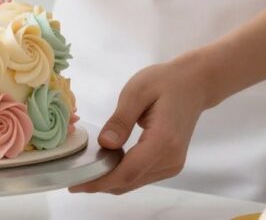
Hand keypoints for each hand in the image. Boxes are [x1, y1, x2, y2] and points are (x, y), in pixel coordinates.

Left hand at [69, 54, 213, 194]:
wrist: (194, 84)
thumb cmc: (165, 82)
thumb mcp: (137, 92)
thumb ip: (120, 120)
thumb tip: (104, 145)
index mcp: (163, 141)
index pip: (127, 171)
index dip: (100, 181)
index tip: (76, 184)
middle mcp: (170, 159)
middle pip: (129, 181)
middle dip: (100, 184)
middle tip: (72, 179)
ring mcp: (172, 164)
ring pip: (134, 182)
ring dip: (110, 181)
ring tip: (85, 172)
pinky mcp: (170, 164)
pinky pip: (141, 176)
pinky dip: (122, 175)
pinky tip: (105, 165)